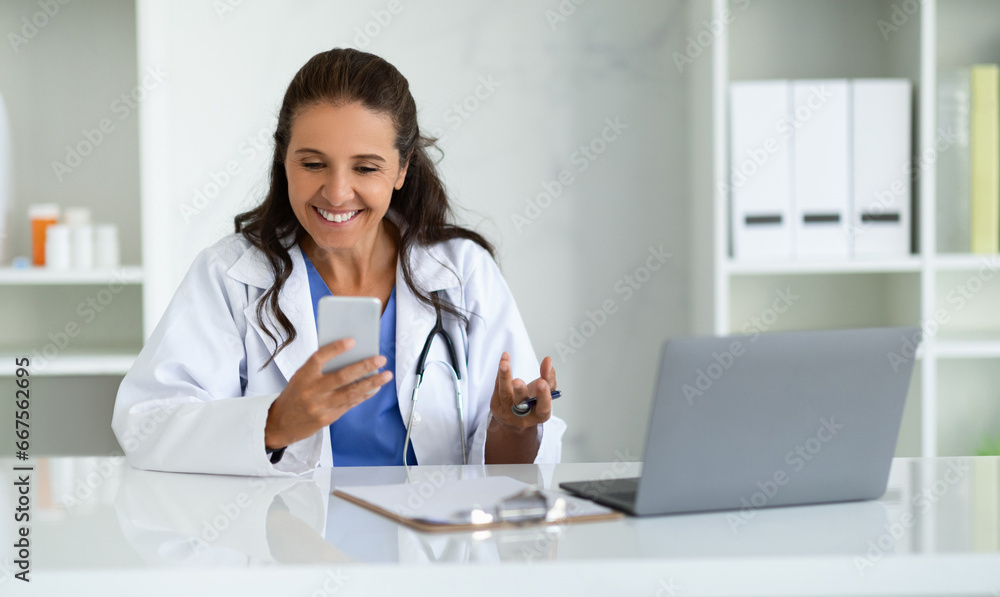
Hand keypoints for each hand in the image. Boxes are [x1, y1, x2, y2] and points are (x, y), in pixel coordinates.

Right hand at [264, 338, 392, 449]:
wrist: (279, 424)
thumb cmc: (294, 395)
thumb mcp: (301, 378)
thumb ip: (320, 369)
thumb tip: (351, 356)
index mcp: (303, 376)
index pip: (319, 358)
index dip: (336, 348)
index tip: (352, 341)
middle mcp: (311, 391)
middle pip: (342, 376)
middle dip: (364, 367)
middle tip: (381, 359)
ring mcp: (320, 406)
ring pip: (351, 392)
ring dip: (371, 383)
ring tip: (386, 375)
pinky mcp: (327, 419)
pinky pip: (350, 404)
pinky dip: (364, 395)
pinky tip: (374, 388)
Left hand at [489, 352, 555, 429]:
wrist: (514, 419)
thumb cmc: (533, 404)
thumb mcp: (545, 393)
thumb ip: (549, 377)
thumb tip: (548, 360)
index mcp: (539, 415)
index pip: (543, 408)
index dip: (543, 396)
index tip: (542, 382)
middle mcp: (523, 416)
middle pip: (521, 403)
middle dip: (520, 390)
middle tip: (517, 381)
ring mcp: (507, 412)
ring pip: (505, 394)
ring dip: (504, 377)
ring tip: (504, 364)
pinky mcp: (496, 406)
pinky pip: (498, 387)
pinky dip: (501, 372)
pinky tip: (504, 359)